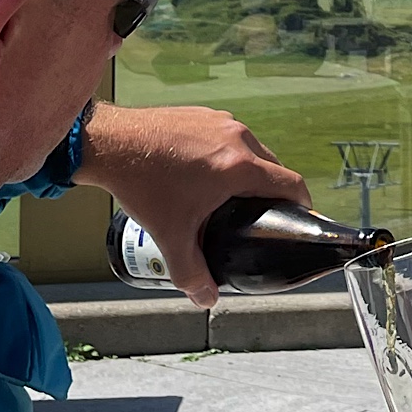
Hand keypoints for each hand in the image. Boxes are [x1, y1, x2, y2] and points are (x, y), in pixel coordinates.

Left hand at [73, 104, 309, 307]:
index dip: (302, 206)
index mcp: (239, 166)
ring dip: (249, 172)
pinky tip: (205, 174)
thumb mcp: (171, 236)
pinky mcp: (203, 113)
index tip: (297, 220)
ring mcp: (220, 120)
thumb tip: (206, 298)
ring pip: (252, 149)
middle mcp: (237, 137)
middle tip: (259, 218)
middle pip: (274, 167)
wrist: (109, 143)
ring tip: (230, 198)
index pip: (292, 184)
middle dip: (272, 193)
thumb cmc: (141, 184)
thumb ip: (191, 273)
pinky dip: (227, 155)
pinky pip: (229, 136)